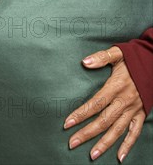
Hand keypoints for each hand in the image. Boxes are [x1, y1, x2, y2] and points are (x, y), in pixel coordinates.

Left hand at [64, 46, 145, 162]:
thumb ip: (101, 57)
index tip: (67, 123)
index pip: (95, 103)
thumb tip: (85, 62)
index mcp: (116, 86)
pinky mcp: (141, 114)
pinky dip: (128, 145)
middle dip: (87, 133)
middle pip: (104, 121)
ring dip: (104, 143)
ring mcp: (133, 109)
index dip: (81, 114)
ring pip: (118, 130)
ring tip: (92, 155)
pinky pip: (135, 132)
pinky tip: (119, 157)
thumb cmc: (133, 58)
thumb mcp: (117, 53)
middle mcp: (124, 101)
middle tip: (72, 143)